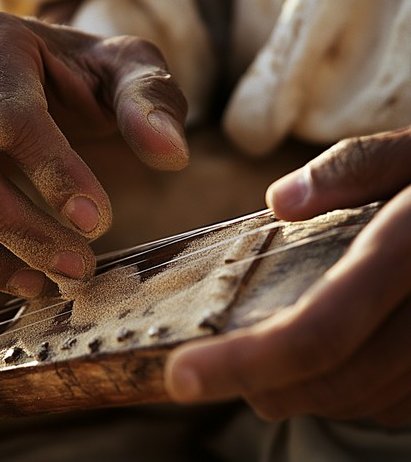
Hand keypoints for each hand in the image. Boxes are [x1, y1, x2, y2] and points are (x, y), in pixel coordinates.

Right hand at [0, 11, 187, 308]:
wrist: (38, 79)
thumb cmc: (85, 77)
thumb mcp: (127, 70)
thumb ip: (150, 102)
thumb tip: (171, 154)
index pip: (13, 119)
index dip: (56, 176)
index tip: (98, 223)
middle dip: (22, 233)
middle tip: (77, 269)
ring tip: (42, 287)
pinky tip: (3, 290)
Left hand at [165, 127, 410, 424]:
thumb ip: (354, 169)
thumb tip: (279, 201)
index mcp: (408, 254)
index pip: (316, 331)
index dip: (243, 363)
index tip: (183, 377)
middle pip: (332, 381)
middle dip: (264, 385)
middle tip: (221, 367)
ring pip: (363, 400)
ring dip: (305, 389)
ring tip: (271, 359)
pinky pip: (395, 403)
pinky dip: (350, 390)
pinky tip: (333, 358)